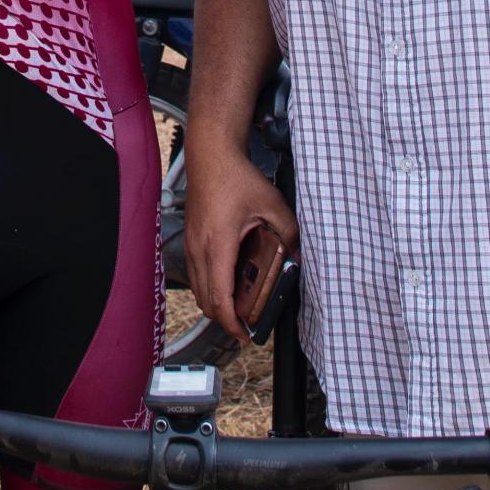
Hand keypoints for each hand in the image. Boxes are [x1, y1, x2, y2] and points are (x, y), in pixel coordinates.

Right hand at [184, 133, 298, 343]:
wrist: (210, 155)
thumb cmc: (237, 177)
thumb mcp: (272, 204)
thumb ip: (288, 233)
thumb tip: (299, 258)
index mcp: (218, 244)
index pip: (219, 298)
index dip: (232, 322)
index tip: (247, 334)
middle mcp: (199, 249)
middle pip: (206, 301)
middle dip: (225, 319)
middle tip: (248, 325)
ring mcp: (190, 245)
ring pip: (198, 289)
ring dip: (216, 304)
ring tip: (240, 308)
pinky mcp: (190, 239)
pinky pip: (195, 274)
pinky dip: (209, 287)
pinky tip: (228, 283)